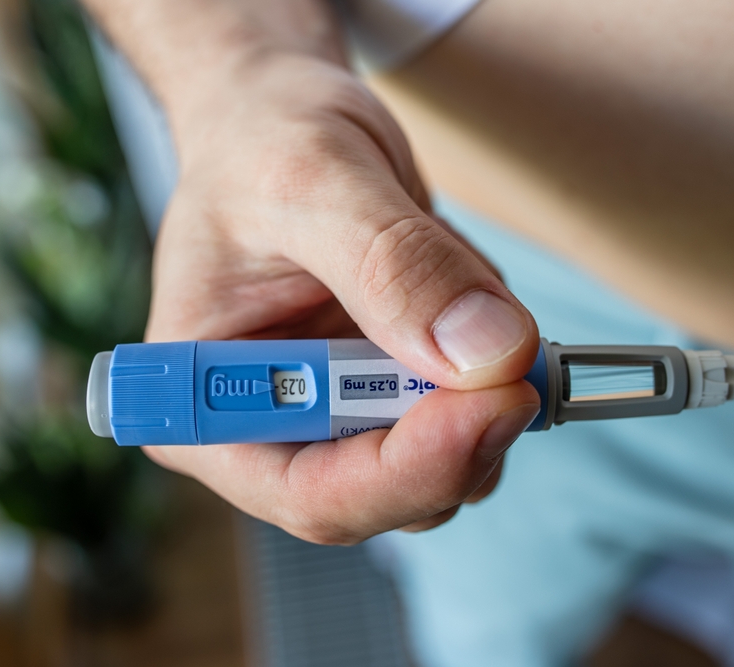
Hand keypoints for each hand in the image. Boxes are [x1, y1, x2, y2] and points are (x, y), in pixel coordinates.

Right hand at [143, 54, 540, 543]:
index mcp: (212, 408)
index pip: (314, 493)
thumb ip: (394, 266)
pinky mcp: (396, 392)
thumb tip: (487, 353)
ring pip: (447, 464)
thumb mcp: (313, 180)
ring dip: (486, 388)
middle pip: (390, 495)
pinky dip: (494, 356)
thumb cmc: (261, 142)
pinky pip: (474, 410)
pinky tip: (458, 283)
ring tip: (457, 276)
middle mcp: (276, 430)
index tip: (499, 399)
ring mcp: (343, 417)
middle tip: (521, 353)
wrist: (282, 119)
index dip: (412, 469)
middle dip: (465, 431)